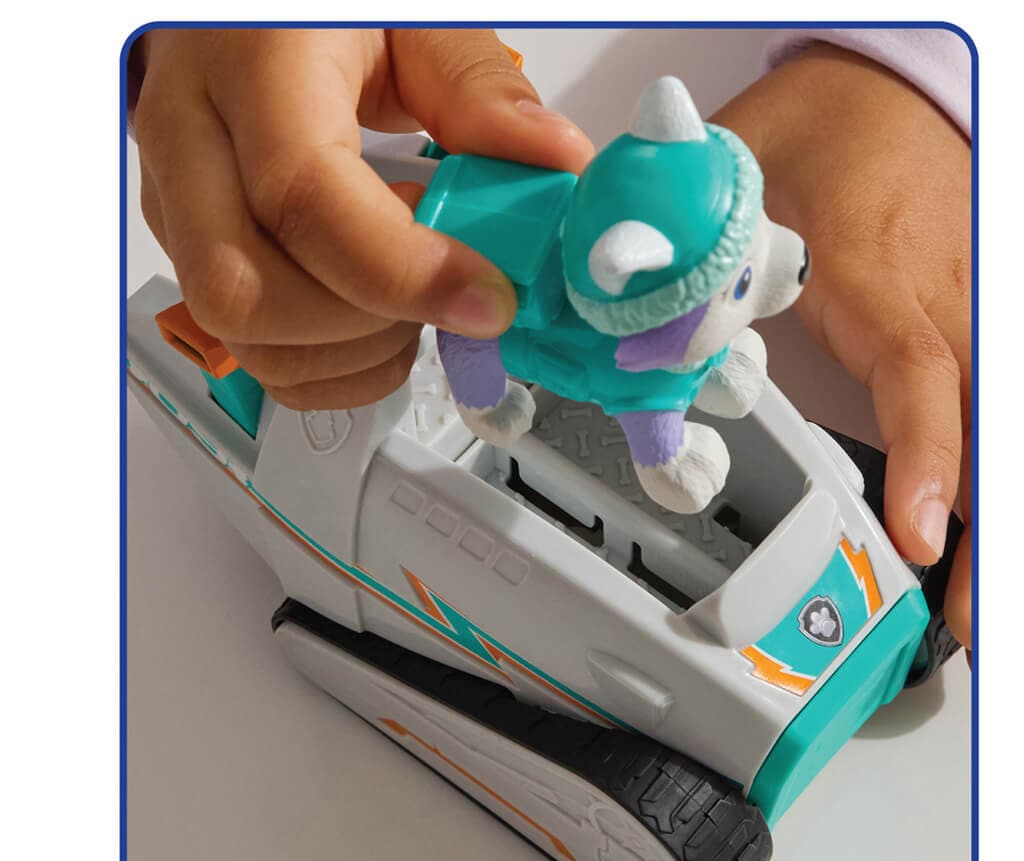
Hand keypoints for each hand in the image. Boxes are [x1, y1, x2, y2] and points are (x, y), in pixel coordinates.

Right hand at [132, 28, 592, 410]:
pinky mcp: (189, 251)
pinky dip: (332, 368)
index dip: (405, 271)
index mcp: (251, 65)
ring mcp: (175, 205)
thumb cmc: (318, 9)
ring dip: (352, 352)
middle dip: (365, 325)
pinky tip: (377, 324)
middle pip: (245, 291)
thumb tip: (555, 162)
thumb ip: (480, 89)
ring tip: (412, 300)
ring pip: (244, 338)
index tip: (488, 299)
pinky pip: (252, 354)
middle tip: (443, 295)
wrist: (238, 14)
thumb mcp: (411, 20)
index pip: (305, 197)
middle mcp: (189, 140)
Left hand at [711, 44, 971, 647]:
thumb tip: (610, 282)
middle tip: (961, 619)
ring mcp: (965, 312)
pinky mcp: (969, 322)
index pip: (919, 374)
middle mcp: (939, 298)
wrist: (894, 87)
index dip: (925, 459)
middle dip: (981, 528)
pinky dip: (981, 476)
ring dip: (989, 517)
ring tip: (969, 604)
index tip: (922, 535)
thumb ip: (676, 232)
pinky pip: (985, 408)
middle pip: (984, 425)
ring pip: (995, 424)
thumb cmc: (824, 127)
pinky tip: (972, 530)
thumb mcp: (739, 166)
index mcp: (881, 273)